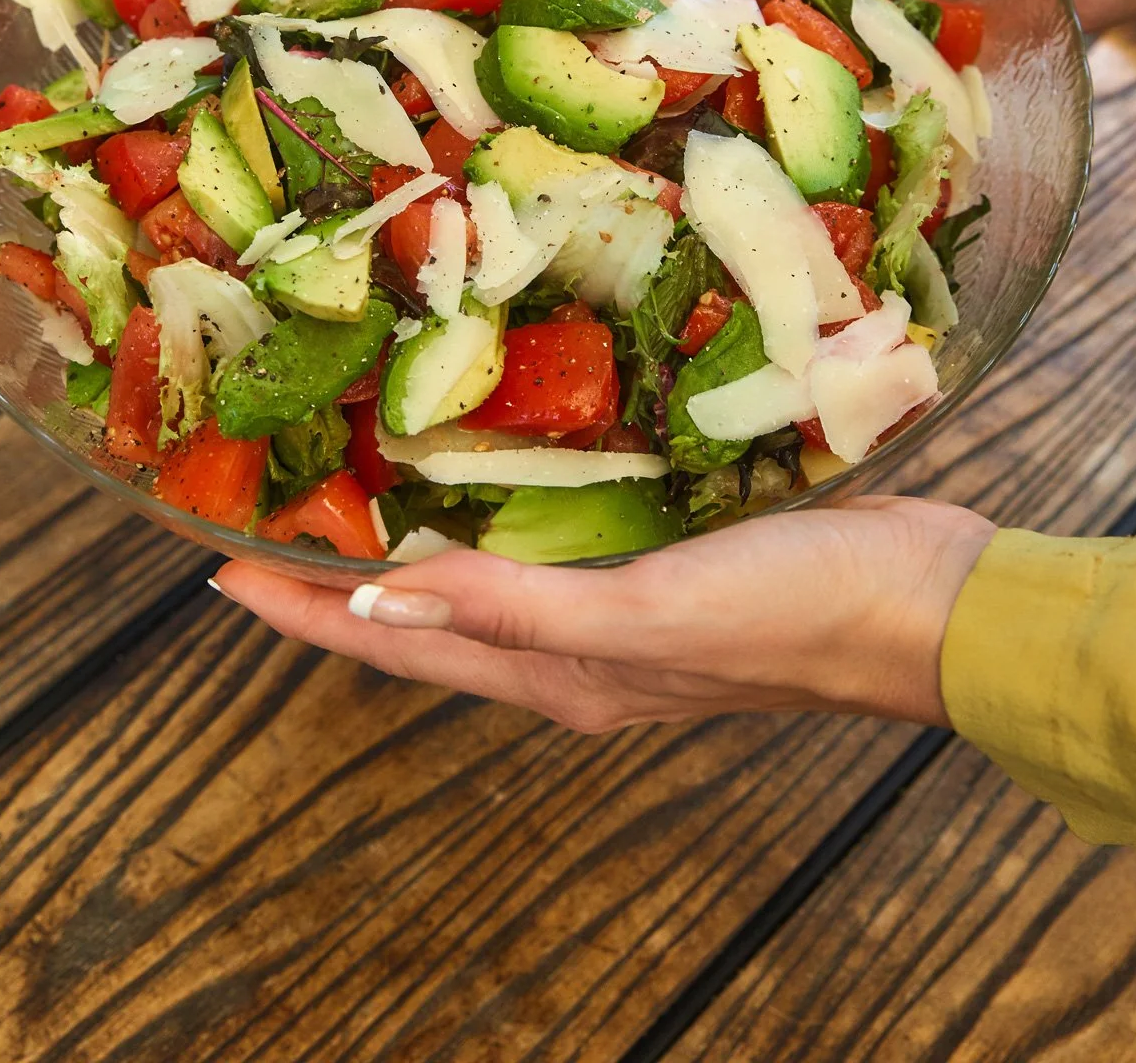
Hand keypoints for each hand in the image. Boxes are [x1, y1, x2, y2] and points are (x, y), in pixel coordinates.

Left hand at [213, 496, 993, 733]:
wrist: (922, 602)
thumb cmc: (791, 612)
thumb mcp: (644, 614)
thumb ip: (514, 612)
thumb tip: (373, 614)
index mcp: (558, 673)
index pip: (394, 646)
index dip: (299, 612)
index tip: (213, 568)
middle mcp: (576, 650)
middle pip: (424, 620)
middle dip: (335, 582)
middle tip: (266, 518)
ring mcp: (623, 608)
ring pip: (484, 581)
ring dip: (413, 546)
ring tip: (358, 488)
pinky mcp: (666, 561)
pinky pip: (551, 541)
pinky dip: (501, 511)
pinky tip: (503, 462)